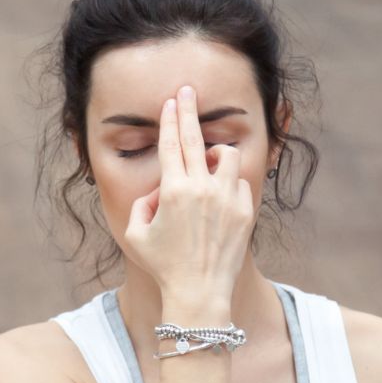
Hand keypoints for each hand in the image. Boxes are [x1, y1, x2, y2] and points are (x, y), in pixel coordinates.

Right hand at [123, 85, 254, 315]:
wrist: (200, 292)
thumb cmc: (163, 265)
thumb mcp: (136, 234)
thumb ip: (143, 203)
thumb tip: (159, 189)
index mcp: (173, 190)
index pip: (170, 143)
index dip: (170, 119)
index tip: (172, 101)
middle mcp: (202, 188)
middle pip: (195, 137)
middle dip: (189, 110)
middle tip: (188, 90)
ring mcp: (226, 198)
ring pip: (227, 156)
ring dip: (216, 155)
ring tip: (208, 165)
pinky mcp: (245, 210)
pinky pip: (238, 183)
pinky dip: (229, 186)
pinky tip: (219, 203)